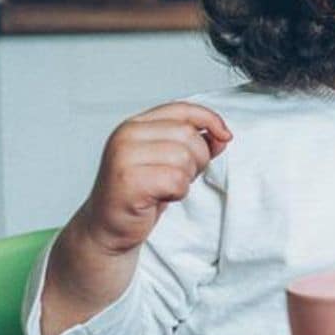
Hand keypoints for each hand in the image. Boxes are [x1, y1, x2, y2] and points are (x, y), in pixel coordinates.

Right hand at [71, 101, 231, 255]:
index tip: (224, 135)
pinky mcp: (128, 180)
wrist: (109, 226)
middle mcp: (126, 136)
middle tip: (180, 175)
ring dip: (186, 177)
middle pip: (188, 134)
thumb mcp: (168, 161)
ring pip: (184, 157)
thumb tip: (222, 136)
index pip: (181, 109)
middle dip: (198, 158)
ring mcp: (124, 157)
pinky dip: (177, 192)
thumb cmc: (139, 193)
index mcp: (135, 125)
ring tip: (167, 186)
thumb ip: (194, 144)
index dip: (209, 119)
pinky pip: (176, 180)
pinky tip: (161, 197)